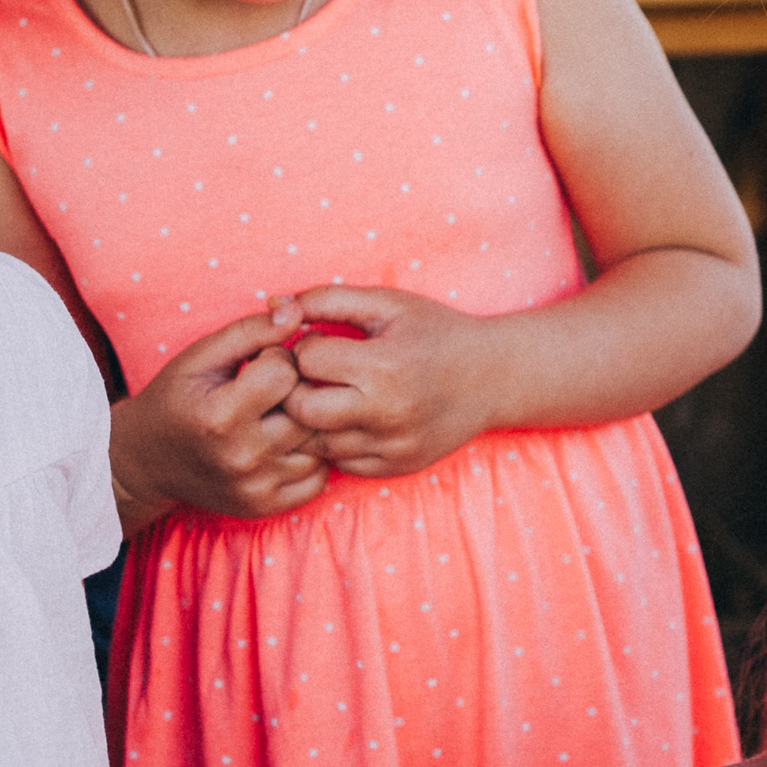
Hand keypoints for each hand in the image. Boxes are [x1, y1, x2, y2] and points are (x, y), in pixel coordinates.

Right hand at [111, 299, 328, 523]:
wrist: (146, 461)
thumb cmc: (176, 399)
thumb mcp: (200, 357)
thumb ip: (250, 331)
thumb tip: (298, 313)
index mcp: (222, 415)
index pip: (286, 372)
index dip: (279, 357)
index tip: (261, 361)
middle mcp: (242, 456)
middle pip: (307, 409)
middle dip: (299, 389)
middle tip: (277, 387)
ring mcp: (256, 486)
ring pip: (319, 444)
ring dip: (309, 424)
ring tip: (281, 414)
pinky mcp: (265, 506)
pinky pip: (318, 478)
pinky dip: (311, 457)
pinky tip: (287, 443)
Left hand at [280, 285, 502, 476]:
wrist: (494, 378)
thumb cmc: (436, 332)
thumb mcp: (387, 304)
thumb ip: (327, 299)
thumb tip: (272, 303)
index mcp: (383, 366)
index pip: (306, 359)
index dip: (306, 345)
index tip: (322, 341)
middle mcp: (386, 412)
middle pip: (301, 409)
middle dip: (298, 387)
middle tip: (314, 374)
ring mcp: (392, 445)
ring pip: (316, 441)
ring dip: (314, 418)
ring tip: (332, 394)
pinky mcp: (395, 466)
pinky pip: (341, 463)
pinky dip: (337, 441)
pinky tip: (352, 418)